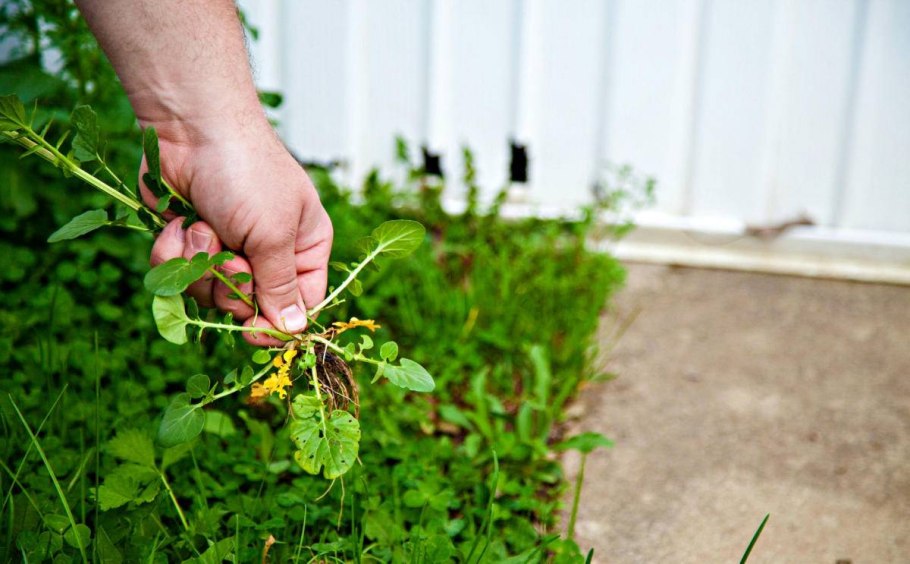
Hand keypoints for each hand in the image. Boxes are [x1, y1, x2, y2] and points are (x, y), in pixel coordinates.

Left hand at [140, 125, 332, 345]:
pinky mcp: (190, 242)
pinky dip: (174, 253)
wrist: (192, 129)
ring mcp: (227, 247)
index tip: (253, 330)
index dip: (277, 322)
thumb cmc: (248, 173)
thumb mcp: (274, 234)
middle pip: (250, 306)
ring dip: (200, 264)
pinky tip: (179, 223)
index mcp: (304, 248)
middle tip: (230, 256)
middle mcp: (268, 252)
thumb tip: (295, 330)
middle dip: (231, 285)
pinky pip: (178, 275)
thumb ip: (280, 286)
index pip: (301, 304)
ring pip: (210, 294)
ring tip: (203, 227)